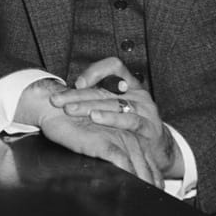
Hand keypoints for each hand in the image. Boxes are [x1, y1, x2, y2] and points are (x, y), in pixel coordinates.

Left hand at [50, 59, 180, 179]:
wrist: (158, 149)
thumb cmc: (130, 125)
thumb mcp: (116, 106)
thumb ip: (97, 97)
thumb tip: (64, 93)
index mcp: (130, 84)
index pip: (114, 66)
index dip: (95, 71)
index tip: (76, 83)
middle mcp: (138, 94)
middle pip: (105, 89)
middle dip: (78, 95)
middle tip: (57, 101)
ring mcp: (145, 110)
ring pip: (114, 103)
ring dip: (89, 106)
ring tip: (70, 109)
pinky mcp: (149, 127)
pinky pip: (130, 120)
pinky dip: (111, 118)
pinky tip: (95, 118)